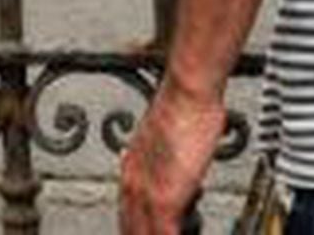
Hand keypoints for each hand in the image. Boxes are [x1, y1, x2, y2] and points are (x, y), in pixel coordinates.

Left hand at [118, 86, 224, 233]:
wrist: (187, 93)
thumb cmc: (184, 108)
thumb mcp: (166, 141)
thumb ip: (164, 161)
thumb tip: (175, 170)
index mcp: (130, 170)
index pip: (127, 213)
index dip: (137, 229)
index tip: (150, 232)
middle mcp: (132, 184)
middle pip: (129, 229)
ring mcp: (146, 193)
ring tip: (185, 234)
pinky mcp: (165, 199)